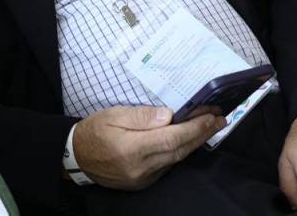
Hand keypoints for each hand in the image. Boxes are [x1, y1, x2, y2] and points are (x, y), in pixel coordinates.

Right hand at [73, 105, 224, 189]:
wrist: (76, 157)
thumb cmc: (93, 131)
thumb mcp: (113, 114)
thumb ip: (141, 115)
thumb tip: (168, 115)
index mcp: (132, 148)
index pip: (173, 137)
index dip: (195, 127)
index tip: (212, 116)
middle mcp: (141, 167)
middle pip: (180, 150)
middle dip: (202, 134)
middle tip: (220, 119)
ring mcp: (143, 178)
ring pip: (176, 159)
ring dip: (194, 143)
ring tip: (208, 127)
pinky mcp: (143, 182)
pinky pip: (167, 166)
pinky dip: (179, 152)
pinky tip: (187, 141)